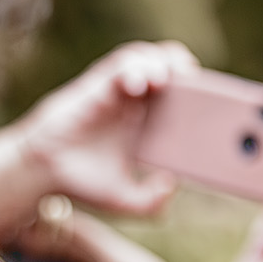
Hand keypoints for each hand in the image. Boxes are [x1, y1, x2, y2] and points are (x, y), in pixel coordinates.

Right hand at [16, 41, 197, 216]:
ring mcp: (117, 92)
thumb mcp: (125, 202)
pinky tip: (139, 85)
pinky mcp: (97, 85)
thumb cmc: (82, 183)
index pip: (183, 98)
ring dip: (163, 63)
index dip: (202, 95)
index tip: (218, 105)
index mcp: (148, 125)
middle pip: (171, 70)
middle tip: (198, 87)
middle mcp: (135, 103)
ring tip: (166, 81)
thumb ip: (151, 203)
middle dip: (188, 71)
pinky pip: (122, 63)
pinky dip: (135, 66)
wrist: (44, 173)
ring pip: (149, 58)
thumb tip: (172, 185)